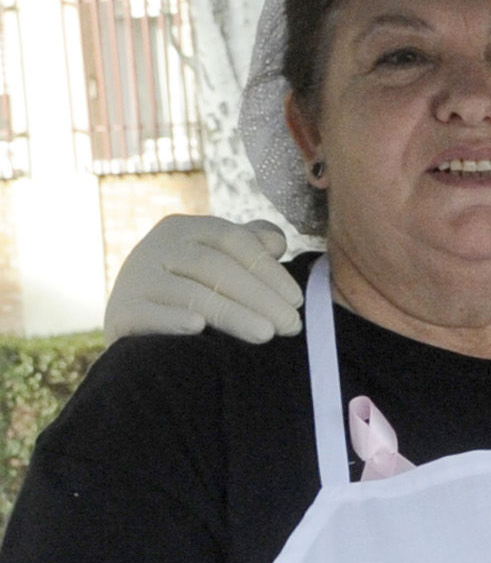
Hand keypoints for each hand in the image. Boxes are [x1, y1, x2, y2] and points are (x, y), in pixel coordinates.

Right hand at [105, 215, 298, 343]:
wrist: (135, 324)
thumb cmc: (189, 288)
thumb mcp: (217, 260)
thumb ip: (249, 246)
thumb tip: (276, 243)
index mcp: (186, 228)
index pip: (234, 240)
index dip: (268, 269)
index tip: (297, 300)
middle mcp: (157, 245)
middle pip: (215, 267)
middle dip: (259, 297)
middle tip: (291, 325)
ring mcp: (136, 276)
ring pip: (190, 293)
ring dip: (232, 314)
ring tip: (266, 334)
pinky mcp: (121, 310)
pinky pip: (149, 314)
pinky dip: (173, 320)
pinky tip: (197, 327)